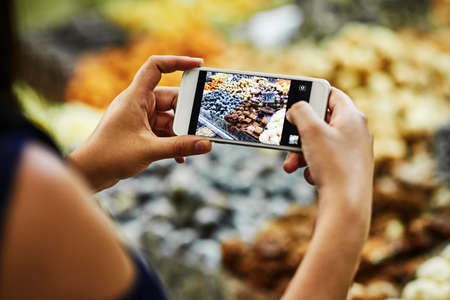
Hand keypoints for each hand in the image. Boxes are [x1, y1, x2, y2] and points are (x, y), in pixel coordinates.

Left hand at [68, 56, 211, 190]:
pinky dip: (171, 140)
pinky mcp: (139, 131)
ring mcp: (138, 117)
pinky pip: (162, 130)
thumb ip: (180, 147)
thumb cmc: (110, 156)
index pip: (156, 67)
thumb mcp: (150, 150)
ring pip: (169, 118)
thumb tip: (206, 144)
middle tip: (201, 126)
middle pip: (170, 98)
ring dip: (180, 132)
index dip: (177, 61)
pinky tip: (179, 157)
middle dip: (186, 113)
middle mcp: (137, 103)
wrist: (89, 172)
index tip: (198, 64)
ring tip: (191, 147)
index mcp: (135, 97)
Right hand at [283, 87, 373, 212]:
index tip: (295, 98)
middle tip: (286, 137)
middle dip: (299, 133)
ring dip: (301, 152)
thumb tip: (297, 109)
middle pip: (321, 122)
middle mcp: (356, 132)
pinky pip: (324, 160)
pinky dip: (312, 165)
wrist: (347, 205)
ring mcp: (353, 151)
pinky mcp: (348, 168)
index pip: (331, 94)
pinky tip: (311, 176)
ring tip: (291, 165)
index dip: (312, 94)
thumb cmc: (333, 164)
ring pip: (319, 143)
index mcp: (352, 117)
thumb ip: (301, 111)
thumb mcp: (311, 130)